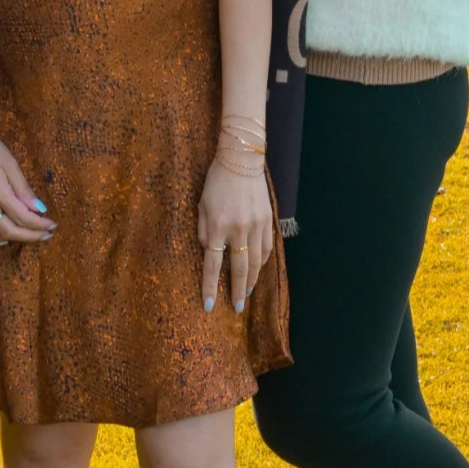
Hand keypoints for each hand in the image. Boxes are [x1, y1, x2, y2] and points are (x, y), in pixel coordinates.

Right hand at [0, 118, 53, 248]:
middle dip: (31, 236)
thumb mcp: (11, 163)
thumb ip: (23, 189)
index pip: (22, 216)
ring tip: (27, 235)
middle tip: (46, 234)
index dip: (39, 224)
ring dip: (11, 240)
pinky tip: (0, 238)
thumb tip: (39, 209)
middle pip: (9, 230)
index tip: (52, 225)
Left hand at [198, 153, 273, 313]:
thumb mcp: (201, 206)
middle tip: (237, 308)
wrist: (241, 159)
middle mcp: (238, 228)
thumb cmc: (216, 182)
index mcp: (217, 226)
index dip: (210, 287)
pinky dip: (263, 261)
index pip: (213, 265)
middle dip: (238, 291)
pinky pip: (267, 247)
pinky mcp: (267, 219)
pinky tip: (258, 270)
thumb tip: (210, 253)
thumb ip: (204, 232)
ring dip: (253, 280)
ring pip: (256, 261)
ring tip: (248, 293)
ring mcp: (256, 224)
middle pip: (240, 268)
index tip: (209, 306)